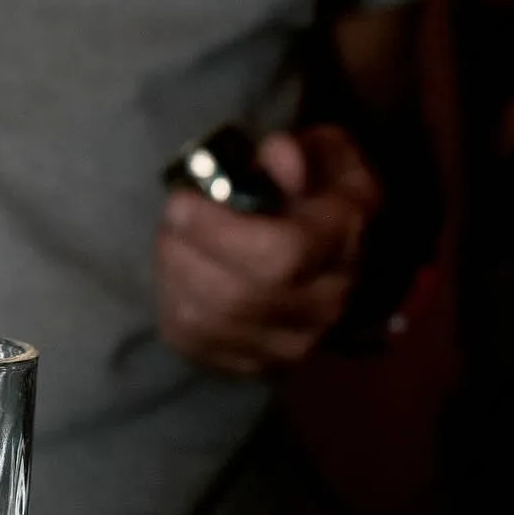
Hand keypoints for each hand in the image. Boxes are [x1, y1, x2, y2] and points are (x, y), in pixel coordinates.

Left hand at [155, 124, 380, 377]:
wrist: (326, 246)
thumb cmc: (313, 187)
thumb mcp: (320, 152)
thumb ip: (297, 151)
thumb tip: (276, 155)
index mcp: (342, 242)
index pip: (281, 254)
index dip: (218, 231)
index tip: (180, 201)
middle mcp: (326, 302)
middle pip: (238, 296)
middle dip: (185, 251)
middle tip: (171, 216)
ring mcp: (292, 343)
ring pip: (210, 322)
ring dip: (174, 275)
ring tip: (172, 240)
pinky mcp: (255, 363)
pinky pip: (194, 343)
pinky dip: (171, 304)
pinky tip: (176, 273)